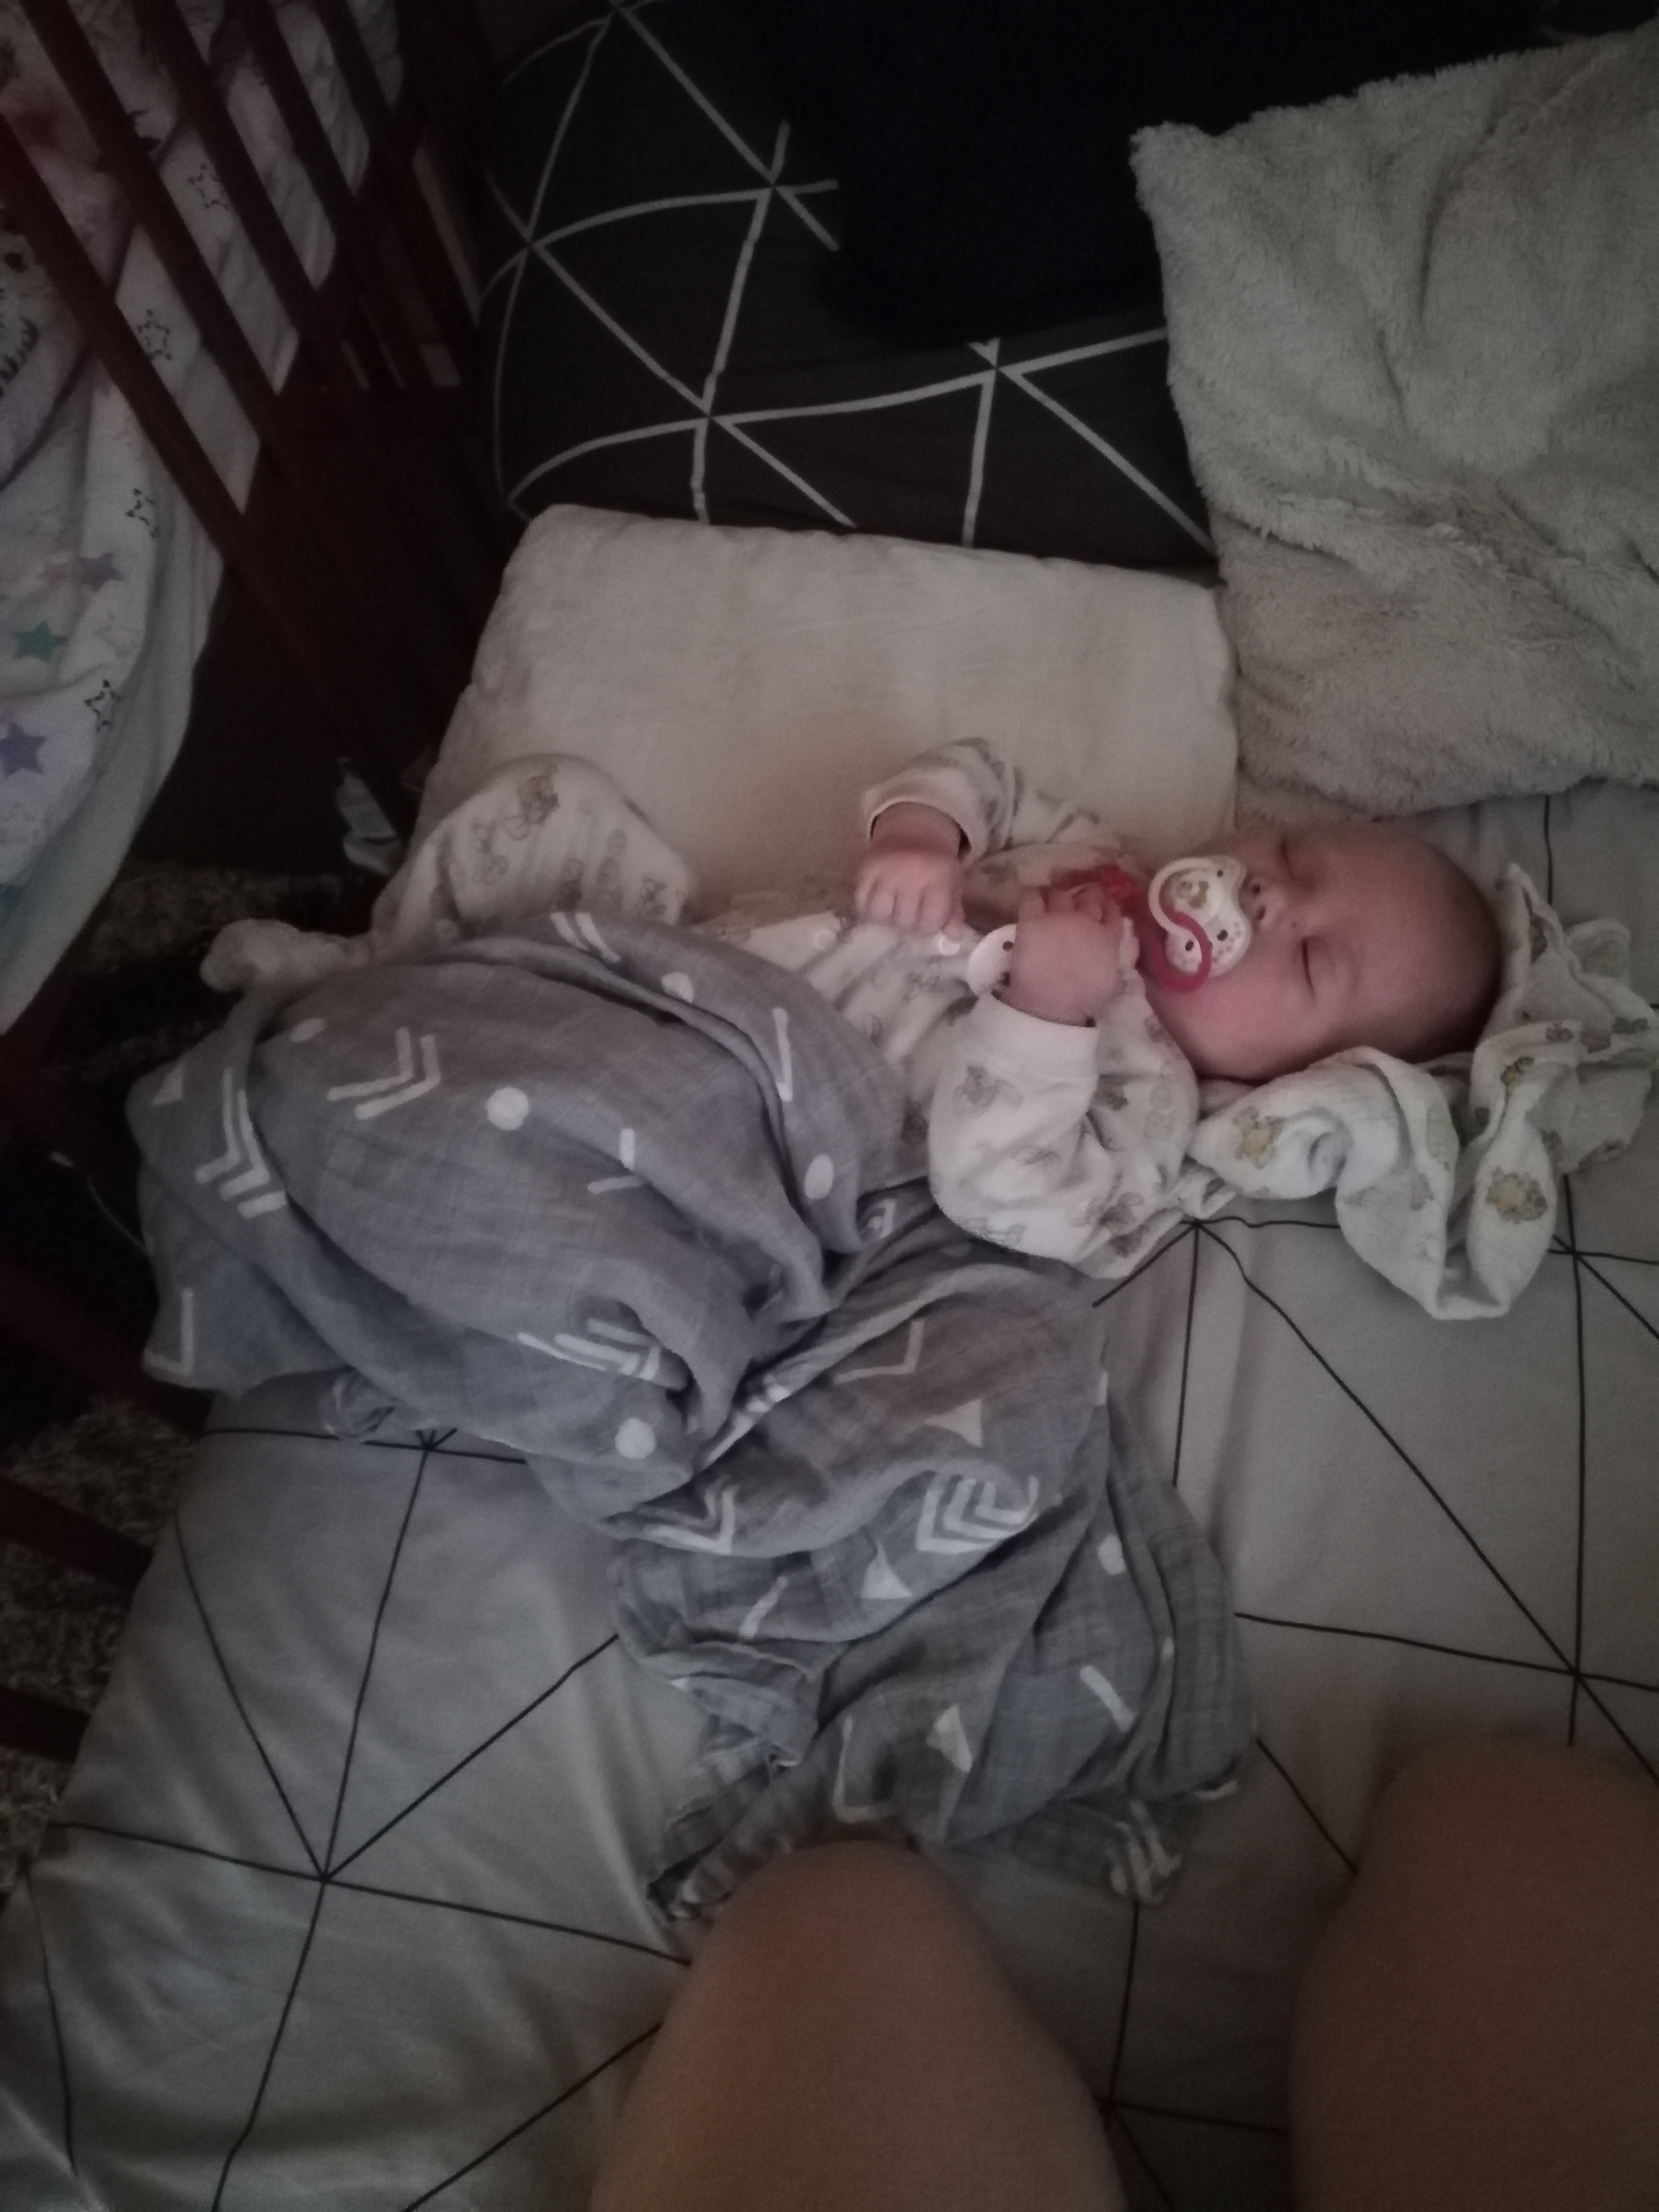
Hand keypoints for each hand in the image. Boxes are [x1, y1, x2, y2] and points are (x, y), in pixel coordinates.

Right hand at [856, 803, 964, 933]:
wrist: (911, 830)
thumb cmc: (935, 864)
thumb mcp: (952, 884)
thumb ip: (953, 911)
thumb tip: (953, 936)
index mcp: (939, 877)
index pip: (930, 921)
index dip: (928, 928)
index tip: (926, 924)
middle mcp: (912, 874)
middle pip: (904, 921)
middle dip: (908, 926)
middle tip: (909, 919)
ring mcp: (887, 871)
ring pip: (880, 914)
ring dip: (887, 920)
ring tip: (893, 914)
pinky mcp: (866, 868)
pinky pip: (861, 902)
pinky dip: (868, 909)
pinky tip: (879, 906)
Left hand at [1000, 884, 1125, 1025]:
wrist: (1052, 1001)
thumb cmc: (1084, 999)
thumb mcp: (1111, 985)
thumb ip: (1112, 965)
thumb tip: (1111, 962)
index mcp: (1107, 938)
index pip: (1113, 914)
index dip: (1108, 907)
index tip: (1104, 907)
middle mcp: (1086, 920)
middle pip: (1090, 897)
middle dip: (1089, 895)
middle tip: (1082, 899)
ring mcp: (1059, 917)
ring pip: (1062, 894)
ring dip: (1060, 896)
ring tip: (1055, 901)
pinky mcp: (1033, 920)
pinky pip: (1032, 897)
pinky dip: (1033, 895)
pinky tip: (1033, 898)